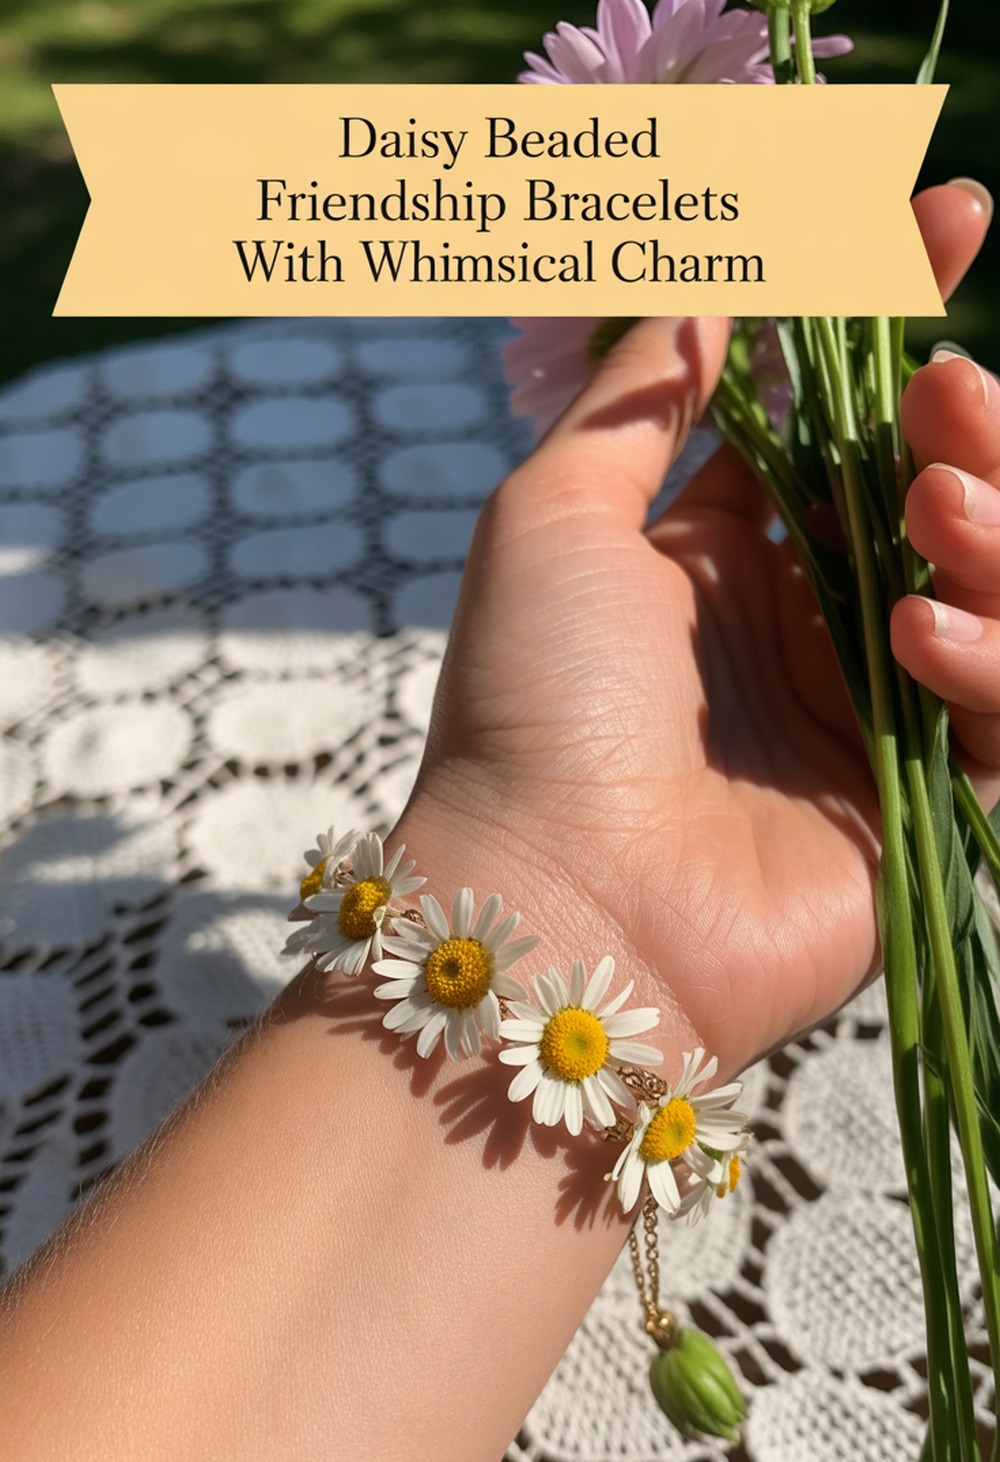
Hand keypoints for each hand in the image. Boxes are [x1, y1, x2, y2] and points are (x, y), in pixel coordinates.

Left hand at [399, 183, 994, 1078]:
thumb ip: (639, 396)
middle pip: (940, 495)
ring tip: (936, 507)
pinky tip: (919, 640)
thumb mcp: (551, 517)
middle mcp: (805, 632)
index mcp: (721, 559)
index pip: (842, 421)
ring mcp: (866, 721)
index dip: (898, 312)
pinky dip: (992, 661)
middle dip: (968, 422)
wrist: (555, 905)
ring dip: (995, 527)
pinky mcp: (920, 812)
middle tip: (943, 390)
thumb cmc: (529, 706)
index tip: (950, 211)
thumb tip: (700, 278)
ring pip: (996, 589)